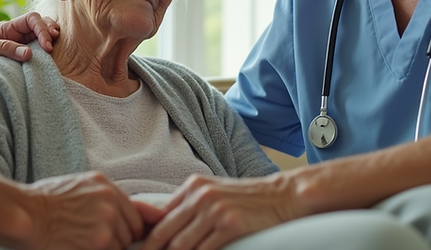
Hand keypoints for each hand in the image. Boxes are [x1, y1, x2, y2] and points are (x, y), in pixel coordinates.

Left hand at [0, 12, 60, 67]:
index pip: (32, 19)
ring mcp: (19, 49)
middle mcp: (17, 37)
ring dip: (50, 43)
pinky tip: (48, 64)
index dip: (42, 28)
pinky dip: (45, 58)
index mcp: (9, 28)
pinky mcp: (18, 64)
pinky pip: (35, 58)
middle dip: (50, 32)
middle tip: (53, 45)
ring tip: (55, 52)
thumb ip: (5, 48)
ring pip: (41, 41)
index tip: (46, 45)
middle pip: (41, 26)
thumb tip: (29, 54)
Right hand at [23, 172, 144, 249]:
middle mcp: (110, 199)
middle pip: (131, 229)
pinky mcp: (101, 240)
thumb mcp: (73, 188)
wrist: (24, 215)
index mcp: (103, 184)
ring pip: (122, 245)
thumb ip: (97, 197)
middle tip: (96, 243)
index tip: (116, 235)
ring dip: (108, 249)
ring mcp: (107, 220)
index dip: (125, 227)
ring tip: (84, 245)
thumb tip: (114, 214)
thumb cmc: (39, 204)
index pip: (133, 210)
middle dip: (118, 240)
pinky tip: (80, 248)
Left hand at [139, 174, 302, 249]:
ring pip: (181, 246)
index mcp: (193, 186)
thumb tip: (163, 230)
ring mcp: (215, 210)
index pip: (160, 217)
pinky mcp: (231, 225)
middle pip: (164, 234)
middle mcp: (200, 196)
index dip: (148, 239)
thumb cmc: (247, 199)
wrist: (282, 195)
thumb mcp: (214, 193)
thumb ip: (190, 207)